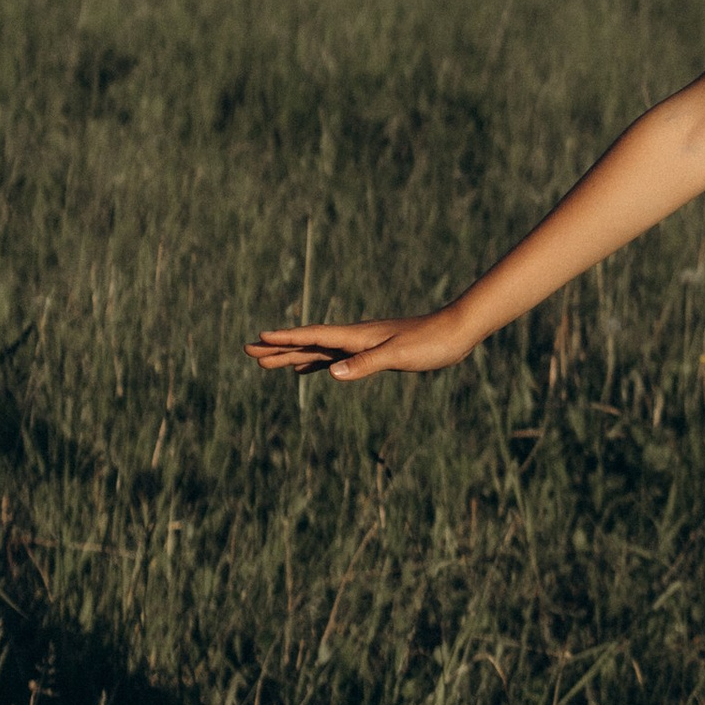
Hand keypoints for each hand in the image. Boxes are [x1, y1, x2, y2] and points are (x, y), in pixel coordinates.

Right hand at [245, 312, 473, 380]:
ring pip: (319, 350)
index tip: (257, 340)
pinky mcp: (374, 352)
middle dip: (278, 348)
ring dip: (293, 356)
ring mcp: (363, 344)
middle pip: (308, 343)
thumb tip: (331, 373)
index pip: (313, 337)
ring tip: (267, 362)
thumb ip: (365, 364)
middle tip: (247, 351)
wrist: (457, 331)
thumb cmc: (430, 342)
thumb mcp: (398, 355)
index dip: (285, 339)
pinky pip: (336, 358)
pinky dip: (319, 362)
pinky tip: (312, 368)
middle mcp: (355, 338)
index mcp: (357, 336)